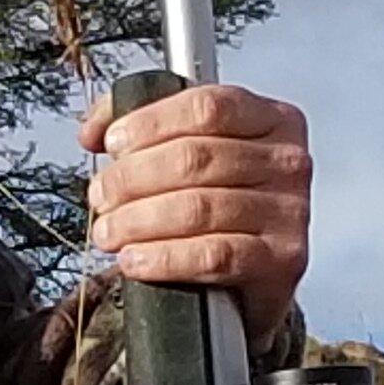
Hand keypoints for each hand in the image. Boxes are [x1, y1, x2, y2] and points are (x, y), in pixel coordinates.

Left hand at [81, 82, 312, 354]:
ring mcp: (290, 211)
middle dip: (132, 178)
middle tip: (100, 197)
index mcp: (270, 118)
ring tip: (107, 232)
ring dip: (137, 221)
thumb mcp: (191, 151)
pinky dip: (163, 258)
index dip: (150, 123)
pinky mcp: (282, 260)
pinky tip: (134, 259)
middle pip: (194, 158)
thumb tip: (93, 131)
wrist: (252, 277)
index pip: (206, 106)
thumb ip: (144, 127)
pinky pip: (212, 255)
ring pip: (198, 207)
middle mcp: (287, 161)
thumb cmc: (219, 206)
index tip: (112, 144)